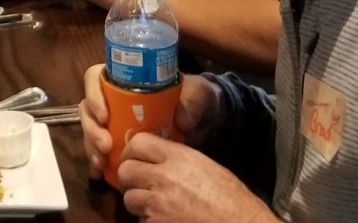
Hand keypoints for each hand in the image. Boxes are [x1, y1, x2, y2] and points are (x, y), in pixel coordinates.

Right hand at [80, 68, 225, 177]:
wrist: (202, 119)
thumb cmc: (193, 98)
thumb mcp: (196, 93)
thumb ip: (191, 102)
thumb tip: (181, 121)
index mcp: (125, 79)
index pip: (95, 78)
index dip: (93, 95)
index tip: (104, 115)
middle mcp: (113, 99)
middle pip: (88, 109)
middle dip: (92, 129)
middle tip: (106, 146)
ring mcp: (113, 122)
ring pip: (90, 130)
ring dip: (91, 146)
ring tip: (102, 162)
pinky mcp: (118, 142)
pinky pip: (99, 150)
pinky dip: (97, 162)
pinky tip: (101, 173)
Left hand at [118, 131, 273, 222]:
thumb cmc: (231, 199)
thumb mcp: (206, 166)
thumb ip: (178, 158)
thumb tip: (156, 156)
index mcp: (179, 157)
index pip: (138, 142)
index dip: (132, 151)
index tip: (135, 158)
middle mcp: (164, 177)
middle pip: (126, 170)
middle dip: (129, 178)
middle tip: (138, 184)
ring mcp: (158, 204)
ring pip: (129, 199)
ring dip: (138, 203)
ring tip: (155, 205)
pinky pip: (141, 220)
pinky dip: (149, 221)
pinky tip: (165, 219)